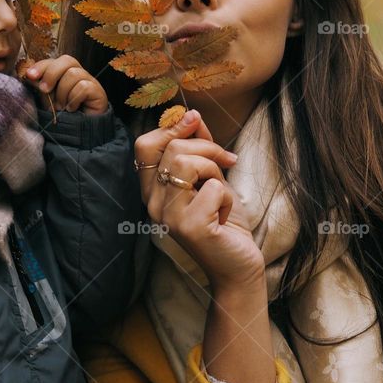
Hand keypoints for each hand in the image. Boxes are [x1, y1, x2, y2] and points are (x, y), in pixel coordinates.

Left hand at [23, 55, 107, 114]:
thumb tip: (29, 74)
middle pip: (66, 60)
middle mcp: (78, 74)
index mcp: (65, 74)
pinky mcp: (98, 91)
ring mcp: (90, 82)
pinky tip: (72, 109)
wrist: (79, 136)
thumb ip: (41, 86)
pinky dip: (74, 99)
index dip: (41, 66)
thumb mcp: (47, 101)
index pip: (54, 61)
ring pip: (74, 74)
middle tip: (44, 90)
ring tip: (62, 107)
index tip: (29, 76)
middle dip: (51, 74)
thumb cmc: (62, 117)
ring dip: (63, 93)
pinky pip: (83, 87)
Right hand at [133, 110, 264, 289]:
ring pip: (187, 162)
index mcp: (153, 191)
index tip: (195, 121)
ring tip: (220, 192)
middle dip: (208, 147)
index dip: (170, 127)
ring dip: (214, 170)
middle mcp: (153, 204)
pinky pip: (211, 187)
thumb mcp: (211, 178)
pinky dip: (226, 196)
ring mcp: (168, 216)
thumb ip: (200, 149)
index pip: (144, 146)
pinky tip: (222, 215)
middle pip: (173, 148)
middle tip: (226, 162)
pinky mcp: (189, 227)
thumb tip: (192, 116)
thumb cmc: (223, 223)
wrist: (238, 265)